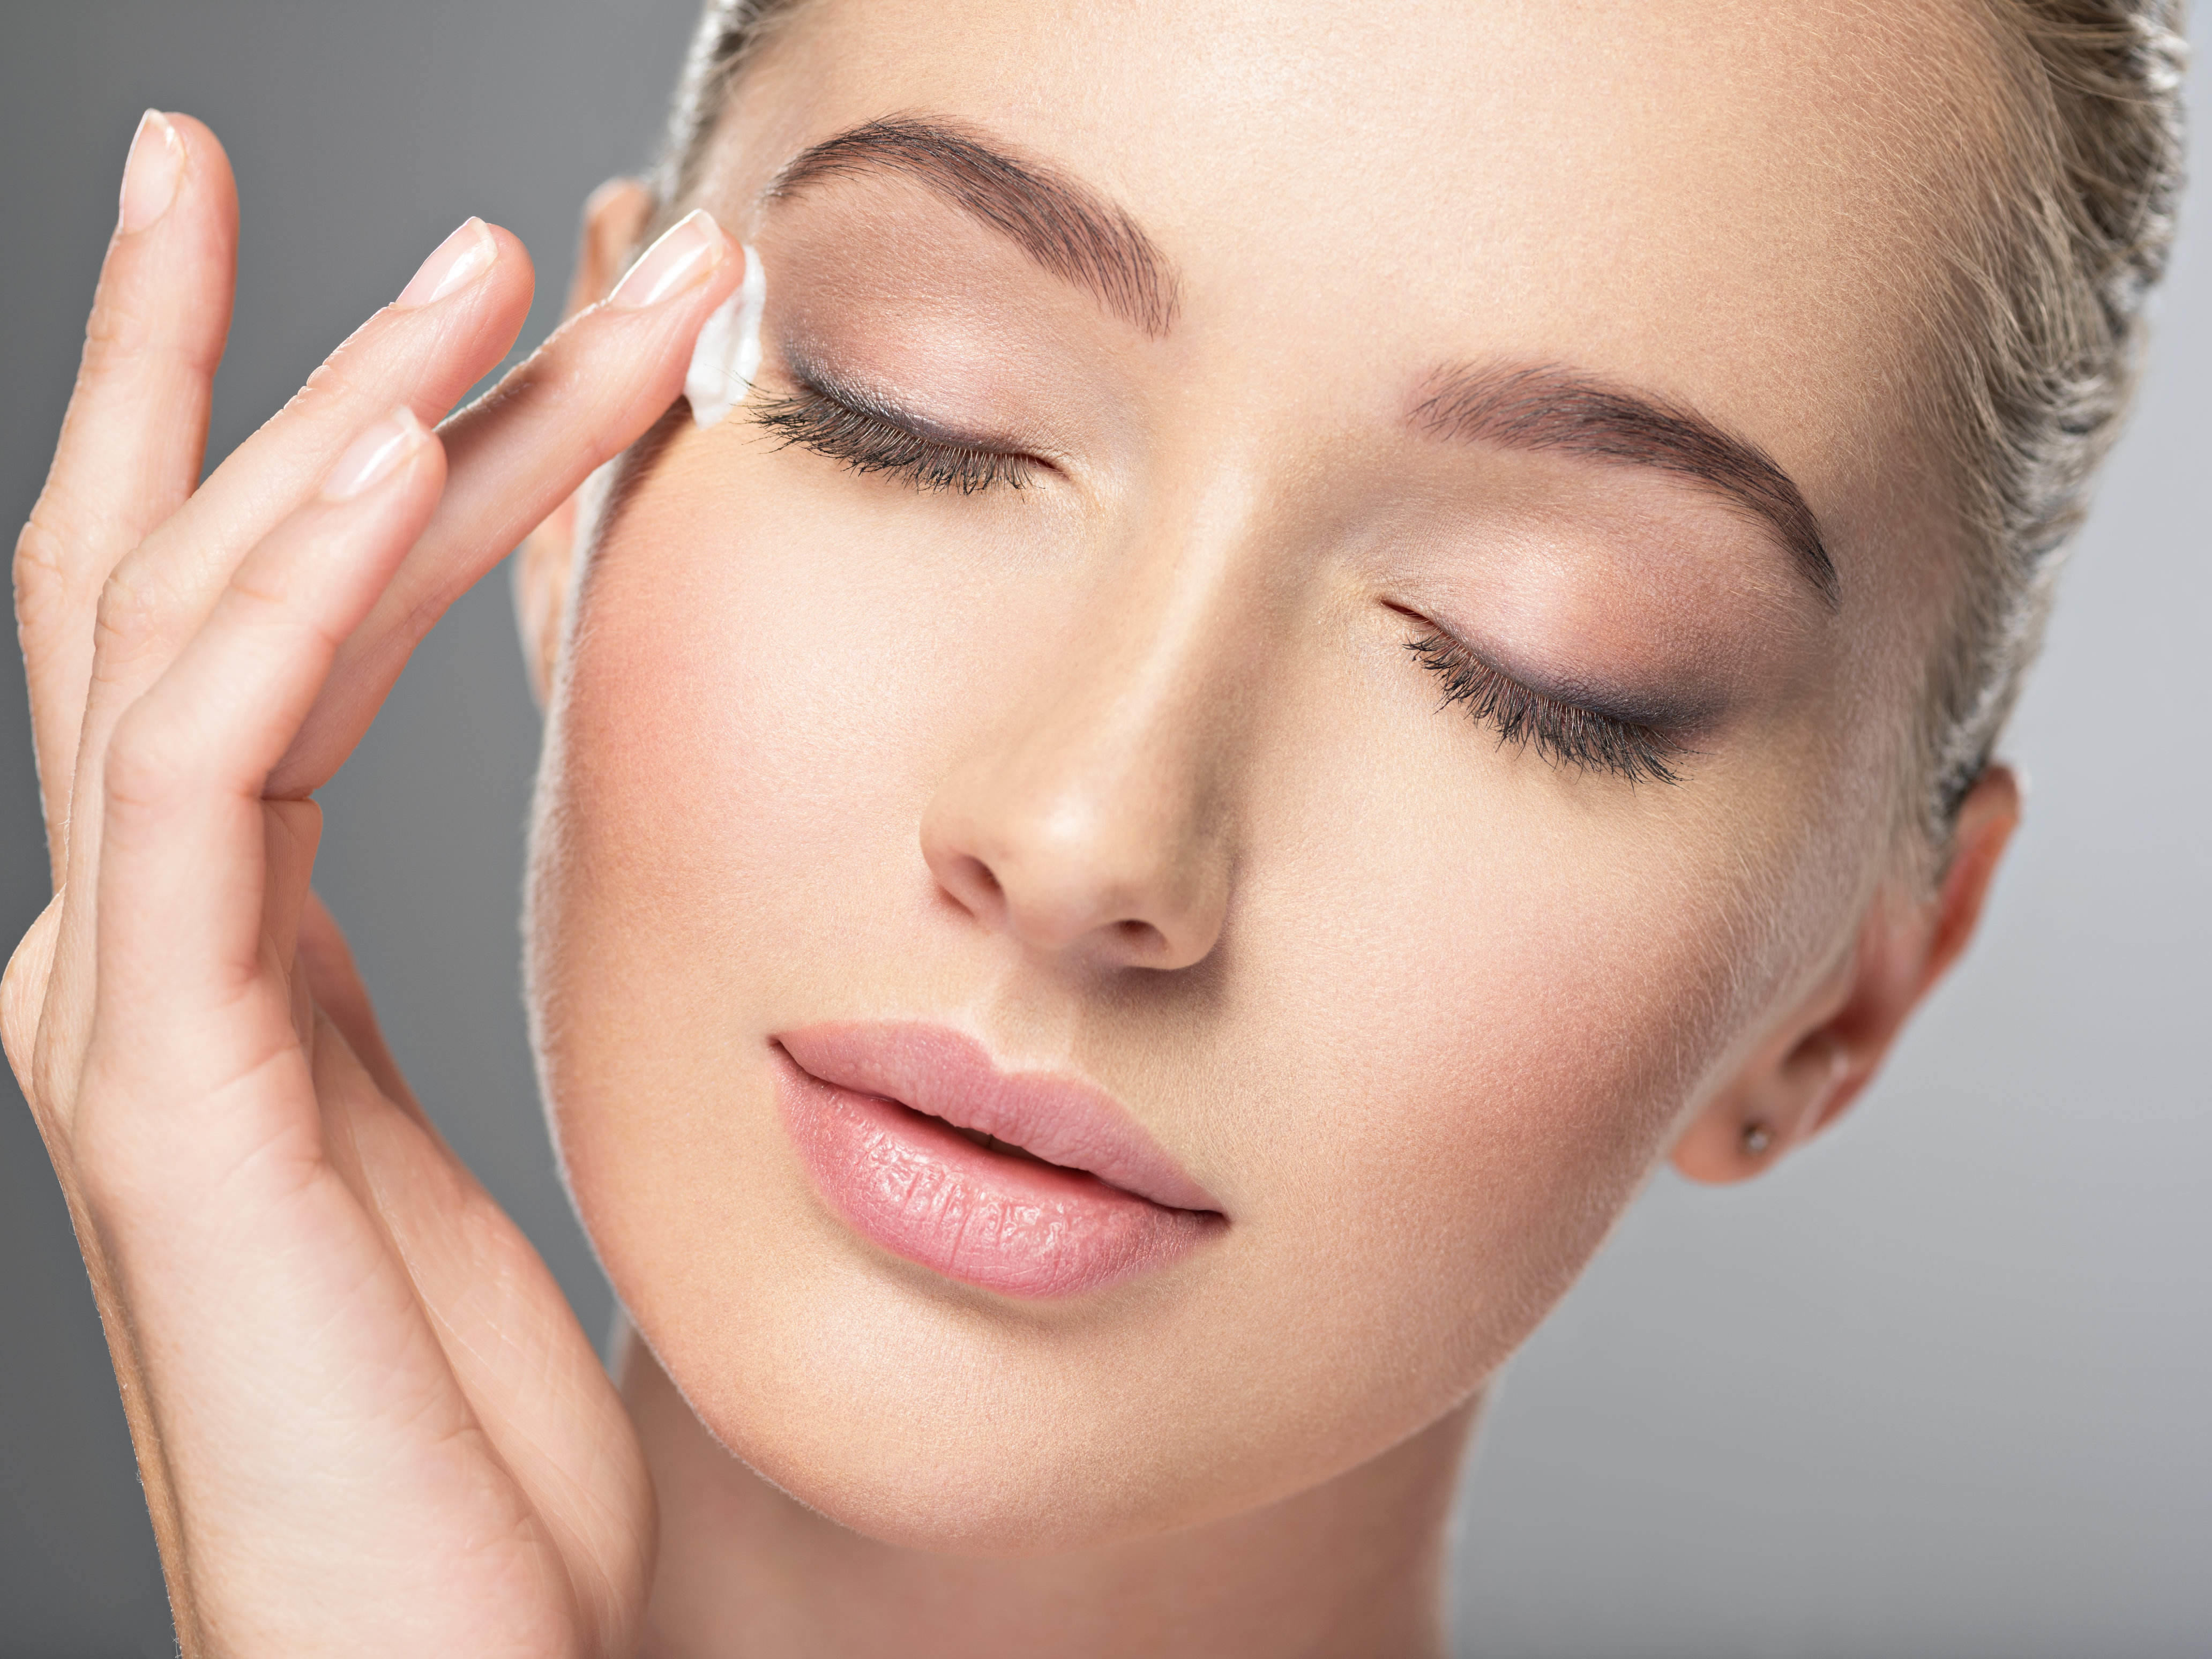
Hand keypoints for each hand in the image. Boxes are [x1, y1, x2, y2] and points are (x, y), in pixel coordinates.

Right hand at [3, 113, 739, 1655]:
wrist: (453, 1655)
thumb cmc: (476, 1427)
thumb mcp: (483, 1128)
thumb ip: (445, 960)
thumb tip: (527, 819)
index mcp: (236, 954)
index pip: (244, 631)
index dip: (302, 434)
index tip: (416, 286)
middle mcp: (153, 948)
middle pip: (202, 580)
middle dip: (315, 373)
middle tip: (454, 212)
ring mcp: (135, 1007)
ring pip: (198, 626)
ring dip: (337, 426)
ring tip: (478, 273)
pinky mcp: (164, 1084)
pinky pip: (201, 772)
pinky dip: (286, 595)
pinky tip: (387, 459)